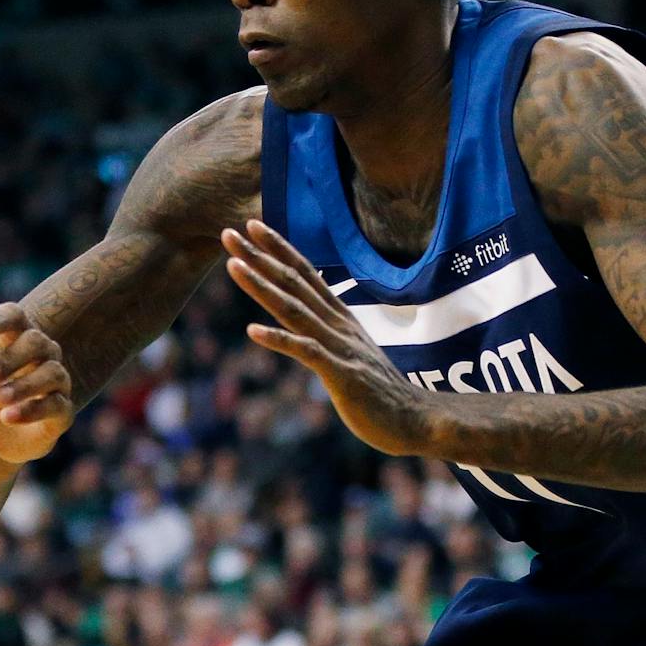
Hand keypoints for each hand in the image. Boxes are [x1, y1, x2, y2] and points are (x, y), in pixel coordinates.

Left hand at [0, 303, 72, 463]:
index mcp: (16, 336)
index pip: (15, 315)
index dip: (2, 318)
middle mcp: (42, 354)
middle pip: (35, 342)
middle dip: (10, 359)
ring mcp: (56, 383)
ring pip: (51, 374)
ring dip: (23, 386)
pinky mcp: (61, 412)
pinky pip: (56, 406)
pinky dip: (33, 410)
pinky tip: (7, 418)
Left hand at [222, 220, 434, 457]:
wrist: (417, 420)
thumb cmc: (381, 391)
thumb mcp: (351, 353)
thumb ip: (330, 336)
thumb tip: (313, 322)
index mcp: (340, 318)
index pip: (306, 274)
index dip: (279, 249)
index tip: (252, 225)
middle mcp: (338, 325)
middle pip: (294, 283)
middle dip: (259, 256)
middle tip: (228, 232)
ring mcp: (340, 348)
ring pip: (294, 309)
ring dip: (262, 286)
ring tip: (232, 265)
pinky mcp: (341, 375)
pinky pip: (306, 352)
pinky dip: (279, 340)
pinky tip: (252, 331)